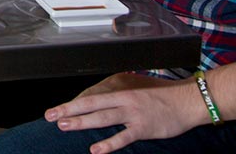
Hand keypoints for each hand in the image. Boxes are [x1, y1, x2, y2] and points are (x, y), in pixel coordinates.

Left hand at [45, 73, 202, 153]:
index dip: (73, 104)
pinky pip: (123, 137)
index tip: (58, 109)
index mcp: (118, 88)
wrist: (184, 101)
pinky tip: (95, 149)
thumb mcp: (134, 90)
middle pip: (90, 103)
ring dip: (82, 122)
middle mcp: (122, 98)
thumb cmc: (160, 96)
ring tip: (64, 126)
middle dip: (68, 110)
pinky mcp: (143, 128)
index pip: (90, 96)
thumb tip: (100, 102)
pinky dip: (109, 143)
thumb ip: (117, 96)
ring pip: (102, 117)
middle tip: (50, 115)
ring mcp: (132, 113)